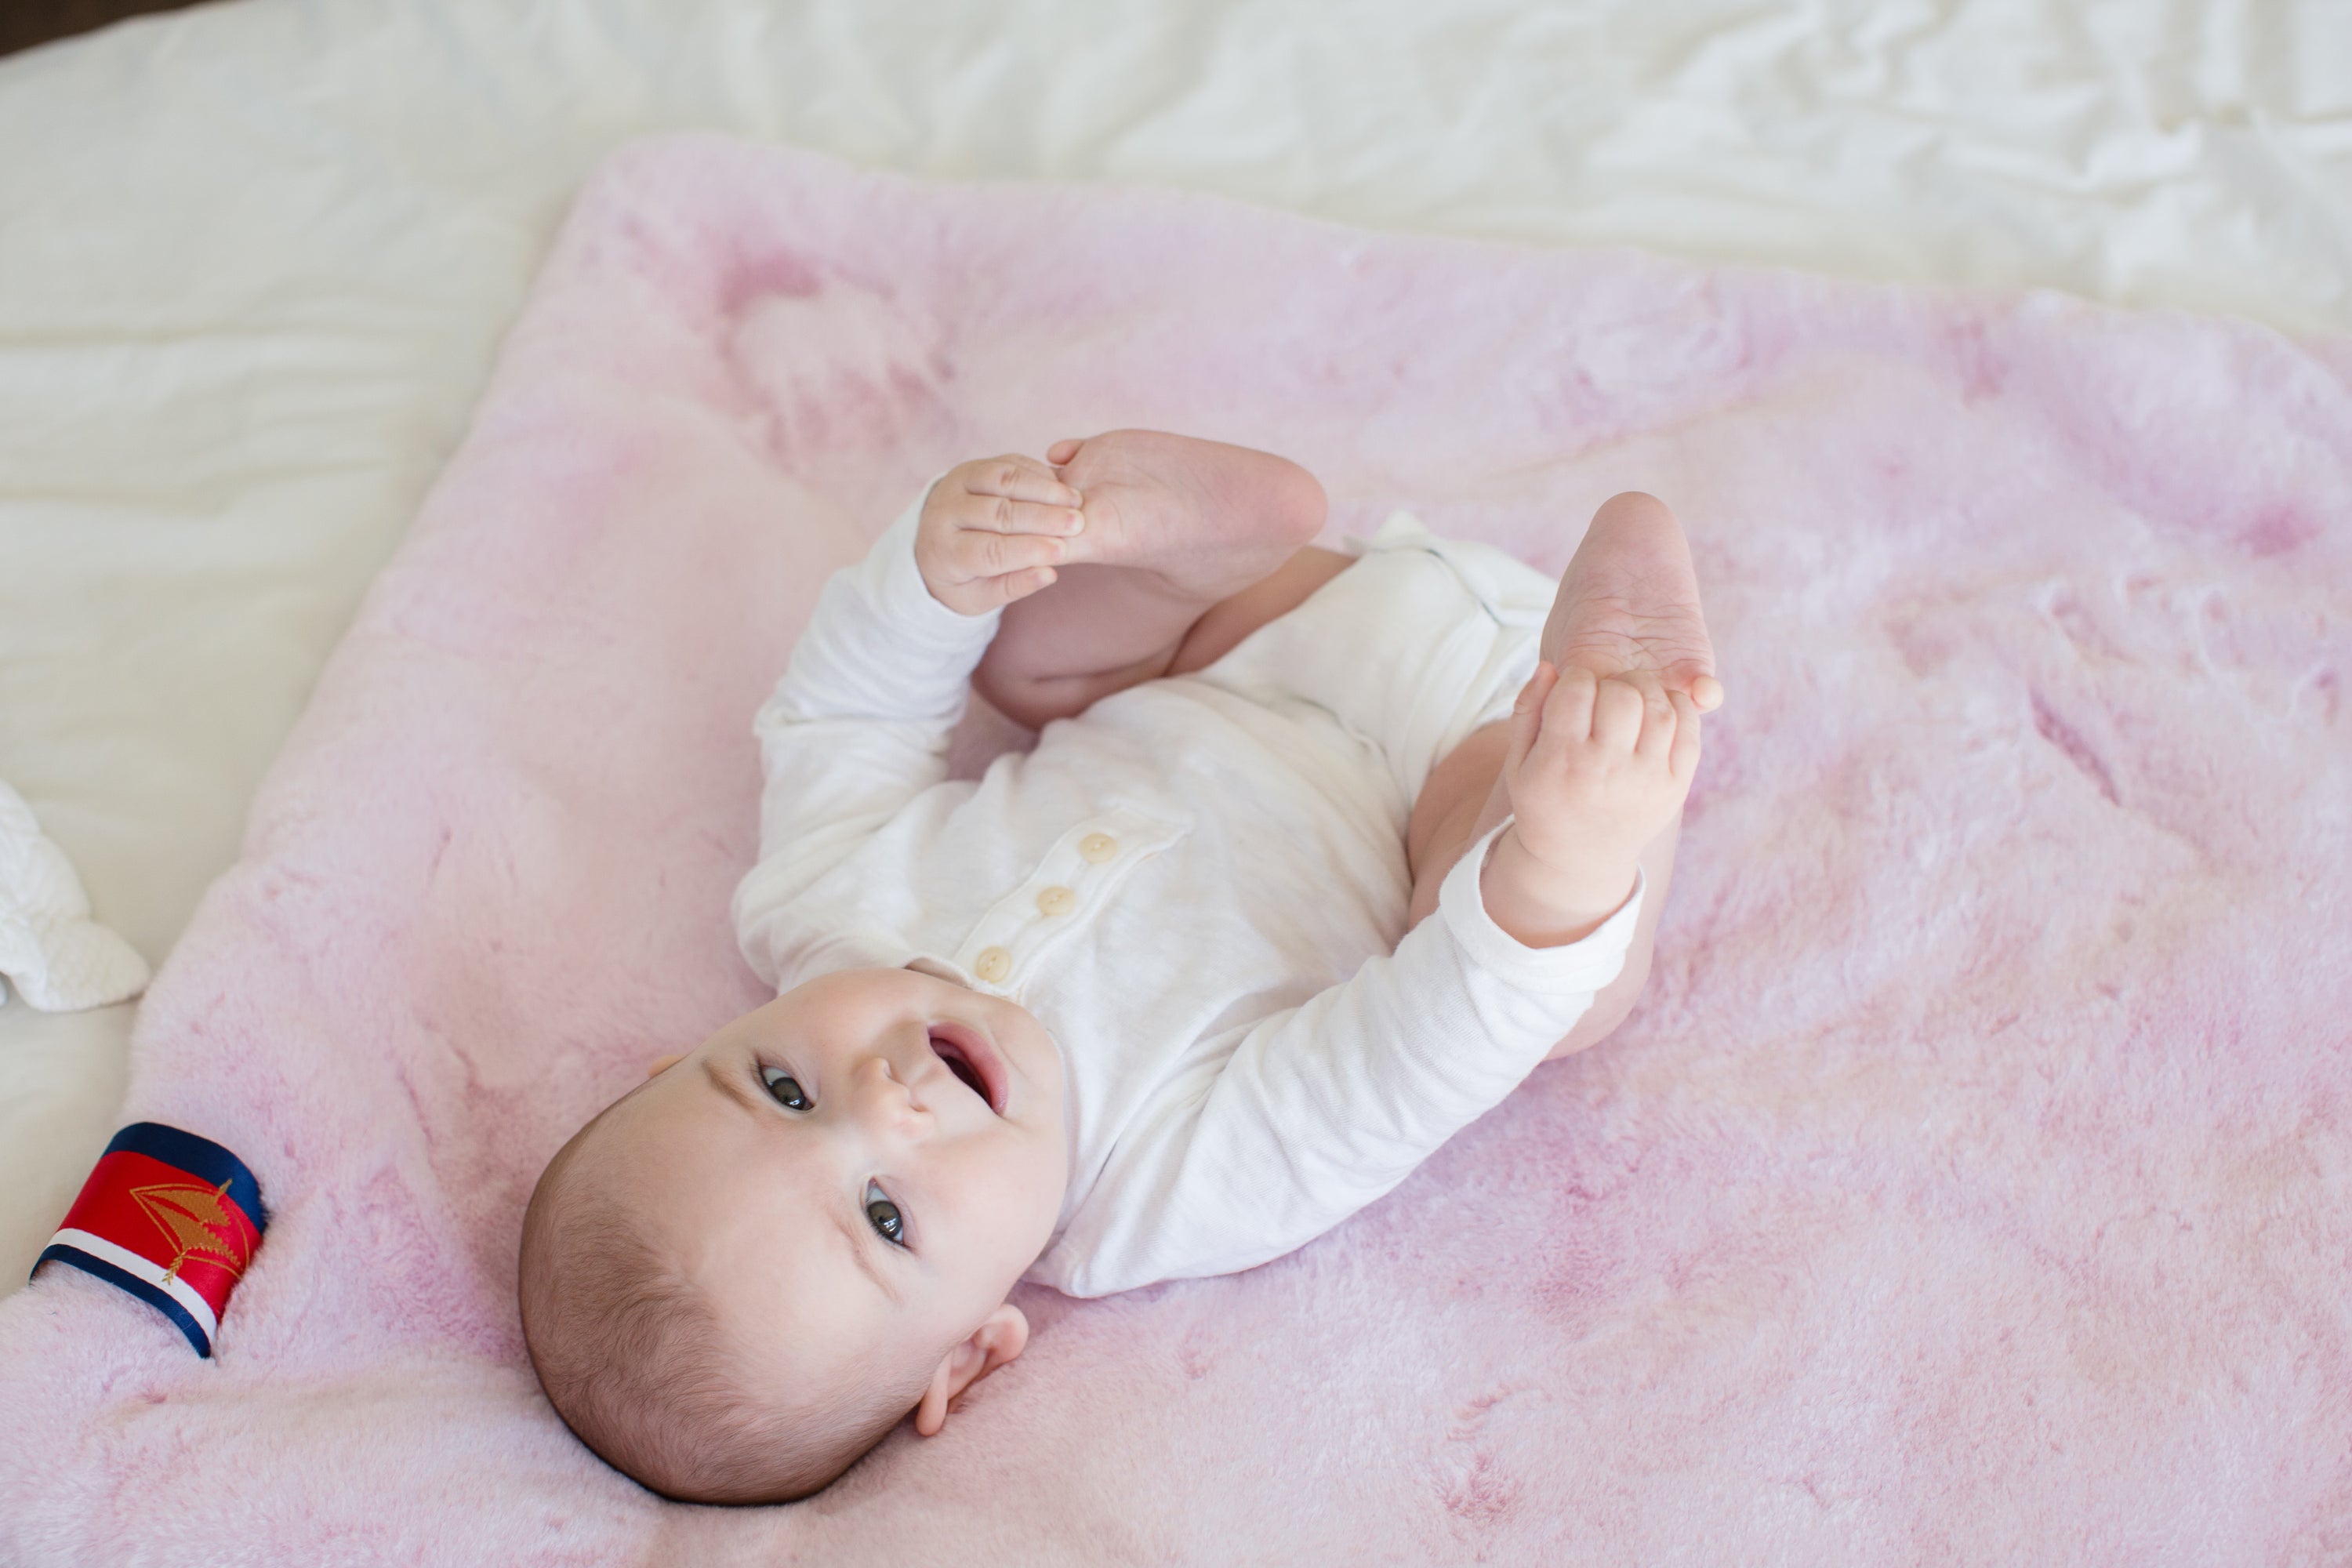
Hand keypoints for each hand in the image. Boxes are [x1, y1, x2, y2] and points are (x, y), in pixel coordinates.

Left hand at [915, 455, 1087, 614]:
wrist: (932, 542)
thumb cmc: (963, 577)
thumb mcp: (979, 596)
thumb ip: (1012, 586)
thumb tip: (1049, 574)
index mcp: (944, 551)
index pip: (989, 550)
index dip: (1027, 550)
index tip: (1062, 551)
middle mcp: (945, 512)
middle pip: (997, 512)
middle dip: (1042, 517)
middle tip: (1077, 524)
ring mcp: (957, 483)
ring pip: (1003, 479)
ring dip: (1043, 489)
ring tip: (1074, 501)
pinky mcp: (974, 466)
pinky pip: (1008, 463)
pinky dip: (1037, 473)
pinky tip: (1062, 487)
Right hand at [1483, 663, 1700, 945]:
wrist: (1579, 859)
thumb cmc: (1545, 800)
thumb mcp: (1518, 761)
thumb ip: (1528, 710)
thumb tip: (1549, 667)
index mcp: (1562, 760)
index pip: (1577, 688)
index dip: (1575, 679)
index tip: (1573, 692)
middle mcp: (1608, 771)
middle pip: (1623, 695)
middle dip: (1613, 683)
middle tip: (1605, 695)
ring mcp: (1647, 781)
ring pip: (1661, 707)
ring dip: (1646, 691)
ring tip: (1632, 701)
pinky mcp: (1675, 788)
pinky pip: (1689, 731)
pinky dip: (1678, 708)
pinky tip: (1656, 712)